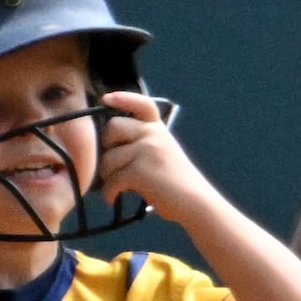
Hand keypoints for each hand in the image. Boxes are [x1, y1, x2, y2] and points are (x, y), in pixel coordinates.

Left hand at [92, 92, 211, 226]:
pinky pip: (112, 180)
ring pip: (108, 159)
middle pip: (113, 127)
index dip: (122, 98)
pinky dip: (110, 193)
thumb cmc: (177, 184)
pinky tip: (114, 199)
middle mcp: (152, 135)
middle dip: (107, 147)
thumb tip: (112, 148)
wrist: (194, 202)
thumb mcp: (164, 153)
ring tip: (119, 187)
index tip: (106, 100)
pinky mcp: (139, 171)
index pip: (141, 105)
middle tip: (113, 164)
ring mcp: (146, 151)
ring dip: (108, 177)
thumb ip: (143, 143)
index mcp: (158, 129)